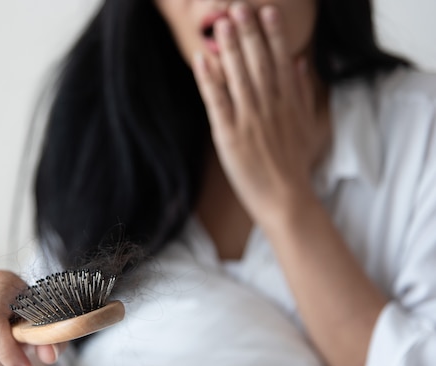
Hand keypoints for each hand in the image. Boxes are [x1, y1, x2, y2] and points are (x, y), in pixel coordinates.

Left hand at [192, 3, 322, 229]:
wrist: (287, 199)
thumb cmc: (297, 166)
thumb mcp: (310, 127)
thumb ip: (305, 94)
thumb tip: (302, 64)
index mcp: (289, 104)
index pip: (281, 62)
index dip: (273, 35)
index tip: (267, 12)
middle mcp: (270, 107)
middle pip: (259, 63)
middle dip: (249, 33)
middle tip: (240, 8)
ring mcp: (250, 121)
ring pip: (239, 77)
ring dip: (229, 49)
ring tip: (221, 23)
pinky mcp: (230, 136)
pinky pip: (218, 103)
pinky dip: (209, 81)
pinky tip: (202, 60)